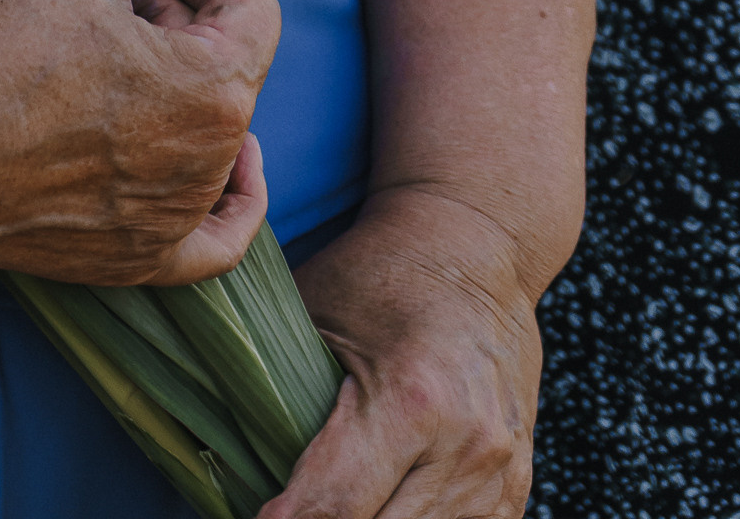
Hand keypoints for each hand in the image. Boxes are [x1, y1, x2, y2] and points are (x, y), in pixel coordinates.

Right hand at [0, 0, 279, 282]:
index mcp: (213, 91)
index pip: (251, 9)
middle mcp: (205, 167)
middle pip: (221, 64)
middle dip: (168, 8)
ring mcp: (166, 222)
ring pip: (204, 130)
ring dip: (164, 74)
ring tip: (93, 33)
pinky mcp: (125, 260)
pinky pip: (209, 244)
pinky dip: (224, 205)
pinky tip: (222, 173)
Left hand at [270, 191, 541, 516]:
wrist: (477, 247)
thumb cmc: (381, 272)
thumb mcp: (313, 309)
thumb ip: (272, 383)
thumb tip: (222, 450)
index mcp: (411, 400)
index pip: (338, 503)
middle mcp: (466, 446)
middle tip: (286, 511)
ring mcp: (499, 472)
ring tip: (329, 506)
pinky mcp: (518, 485)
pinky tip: (380, 507)